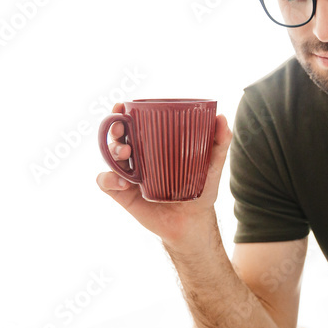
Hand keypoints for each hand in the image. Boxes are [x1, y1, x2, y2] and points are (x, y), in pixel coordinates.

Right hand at [96, 102, 231, 248]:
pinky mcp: (122, 194)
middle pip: (117, 136)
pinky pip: (105, 182)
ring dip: (113, 150)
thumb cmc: (201, 190)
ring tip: (126, 154)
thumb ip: (219, 143)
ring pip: (110, 156)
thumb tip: (222, 117)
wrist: (193, 222)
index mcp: (154, 145)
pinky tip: (123, 183)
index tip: (121, 105)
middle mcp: (138, 157)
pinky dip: (109, 179)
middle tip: (123, 130)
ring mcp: (128, 175)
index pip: (134, 124)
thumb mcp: (213, 166)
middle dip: (115, 128)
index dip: (122, 112)